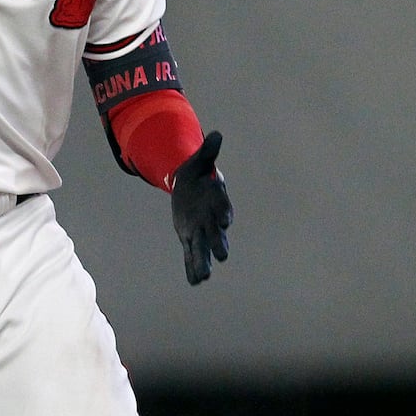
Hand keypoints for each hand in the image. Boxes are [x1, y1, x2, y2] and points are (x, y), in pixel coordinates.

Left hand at [170, 131, 232, 284]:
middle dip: (219, 243)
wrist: (189, 188)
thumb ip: (208, 151)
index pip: (222, 207)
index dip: (224, 213)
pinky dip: (192, 268)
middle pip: (216, 233)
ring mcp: (200, 231)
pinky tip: (195, 281)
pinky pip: (191, 255)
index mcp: (216, 201)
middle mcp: (211, 220)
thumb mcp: (199, 161)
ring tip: (204, 276)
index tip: (226, 220)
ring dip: (203, 262)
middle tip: (222, 255)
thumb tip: (215, 134)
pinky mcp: (189, 237)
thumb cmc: (197, 174)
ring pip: (203, 249)